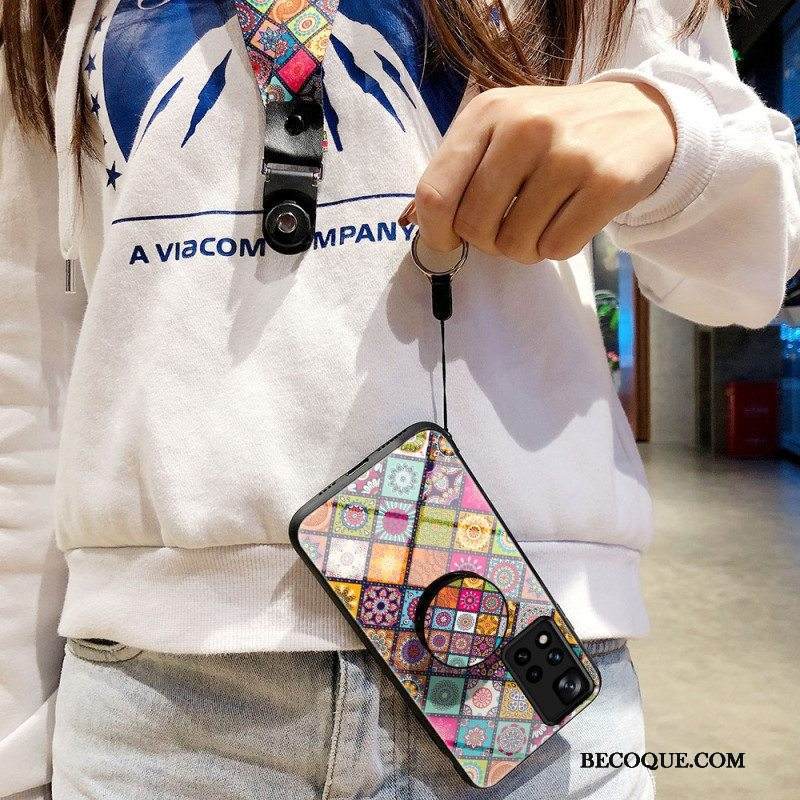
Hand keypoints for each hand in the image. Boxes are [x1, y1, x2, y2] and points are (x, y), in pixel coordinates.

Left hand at [400, 81, 676, 262]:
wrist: (638, 117)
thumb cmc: (552, 135)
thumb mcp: (499, 132)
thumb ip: (456, 172)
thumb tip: (411, 223)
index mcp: (487, 113)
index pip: (435, 194)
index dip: (435, 232)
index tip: (449, 240)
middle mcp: (525, 127)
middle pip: (474, 227)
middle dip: (486, 242)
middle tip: (506, 227)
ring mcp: (568, 153)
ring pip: (515, 245)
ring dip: (523, 249)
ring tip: (540, 222)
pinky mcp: (606, 182)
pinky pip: (556, 248)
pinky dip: (557, 247)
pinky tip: (569, 220)